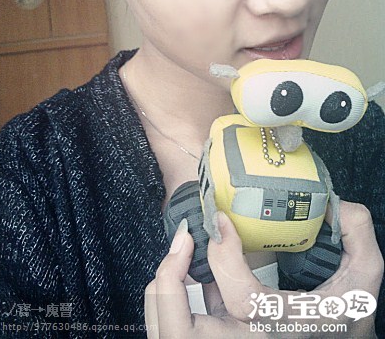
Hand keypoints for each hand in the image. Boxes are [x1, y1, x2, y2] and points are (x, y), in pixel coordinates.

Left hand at [145, 201, 382, 337]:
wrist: (339, 334)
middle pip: (184, 331)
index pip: (242, 301)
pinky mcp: (221, 334)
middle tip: (183, 239)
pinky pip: (180, 323)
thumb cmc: (347, 308)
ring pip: (172, 330)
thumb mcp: (363, 271)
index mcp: (282, 322)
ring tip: (180, 250)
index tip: (222, 220)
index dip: (224, 259)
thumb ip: (355, 232)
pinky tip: (196, 268)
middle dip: (170, 281)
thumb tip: (335, 204)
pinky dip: (175, 295)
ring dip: (165, 288)